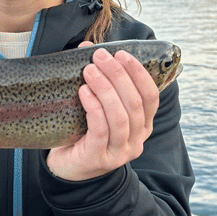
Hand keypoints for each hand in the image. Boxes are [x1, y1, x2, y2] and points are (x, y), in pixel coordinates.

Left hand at [46, 42, 158, 181]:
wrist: (65, 168)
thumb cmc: (83, 132)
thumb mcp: (98, 108)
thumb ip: (100, 81)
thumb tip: (88, 47)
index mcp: (142, 126)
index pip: (150, 97)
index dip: (139, 74)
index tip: (122, 54)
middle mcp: (136, 140)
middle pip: (134, 103)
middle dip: (118, 75)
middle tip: (100, 57)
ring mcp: (119, 152)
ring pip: (120, 116)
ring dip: (105, 89)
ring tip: (89, 71)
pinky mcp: (99, 158)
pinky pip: (100, 129)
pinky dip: (94, 107)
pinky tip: (83, 92)